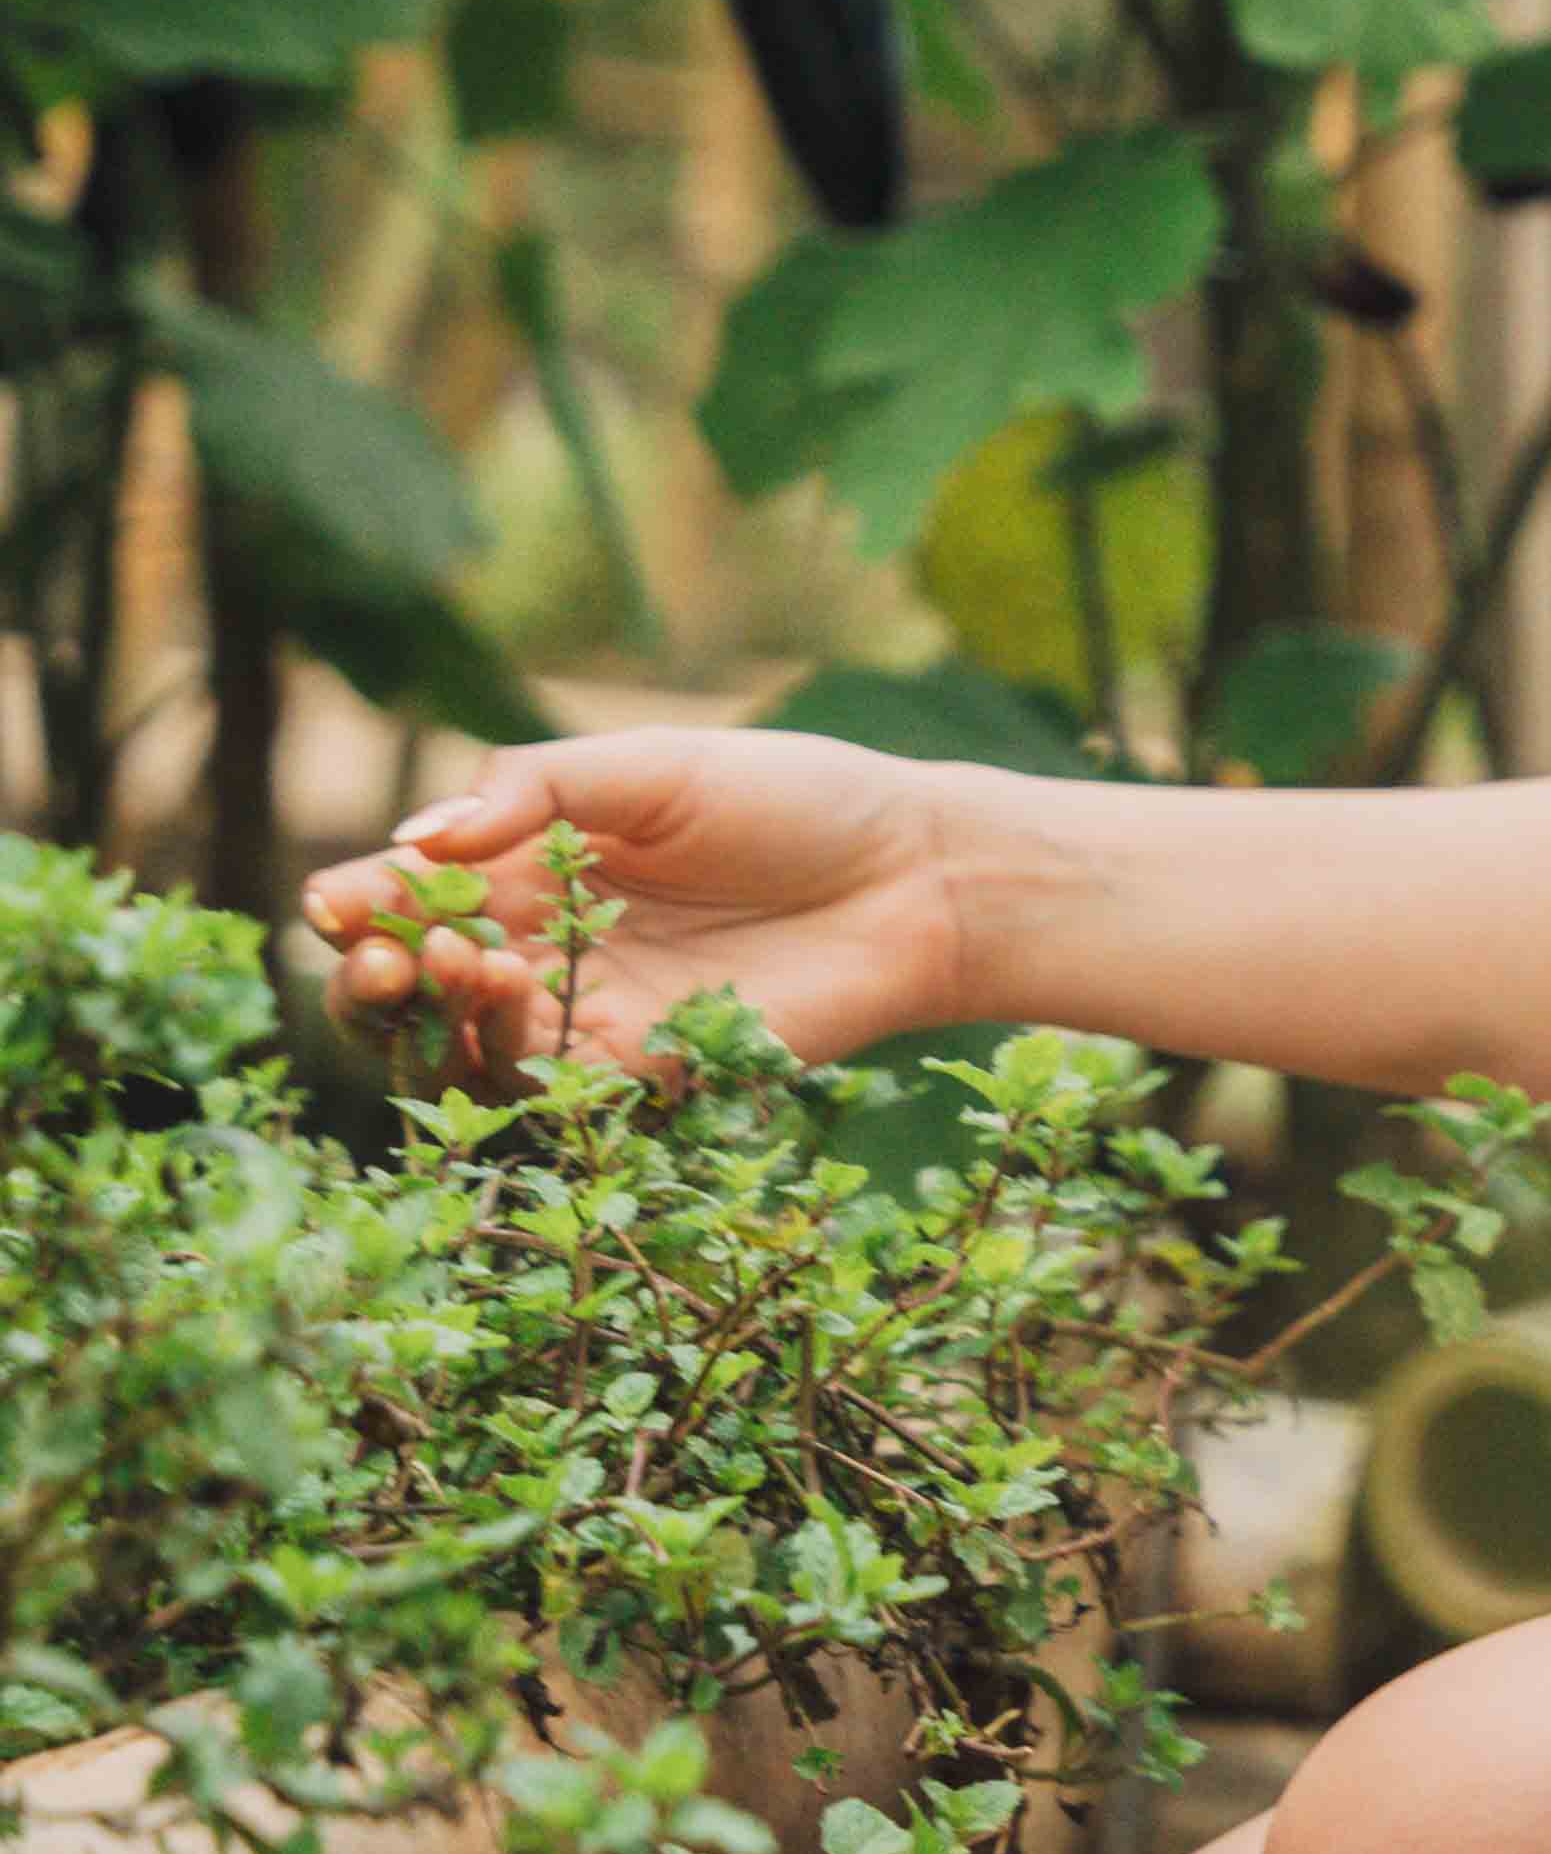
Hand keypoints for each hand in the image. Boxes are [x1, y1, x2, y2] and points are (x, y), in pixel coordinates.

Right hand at [305, 731, 975, 1083]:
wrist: (911, 875)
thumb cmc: (791, 801)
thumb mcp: (651, 766)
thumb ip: (533, 792)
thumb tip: (417, 838)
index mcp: (529, 868)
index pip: (408, 899)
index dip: (357, 907)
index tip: (335, 902)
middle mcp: (540, 950)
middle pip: (410, 993)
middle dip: (371, 980)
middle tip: (381, 951)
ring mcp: (584, 1019)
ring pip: (457, 1052)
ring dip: (429, 1014)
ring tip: (450, 957)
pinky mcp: (636, 1075)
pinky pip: (539, 1087)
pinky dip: (501, 1047)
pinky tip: (506, 989)